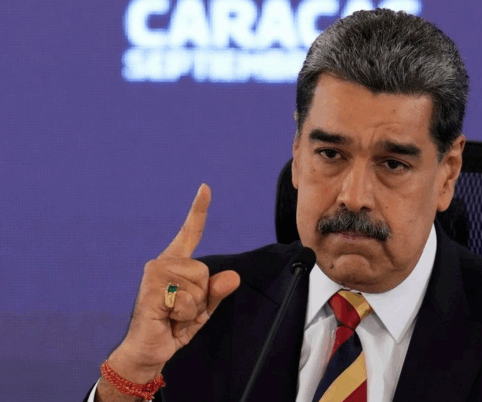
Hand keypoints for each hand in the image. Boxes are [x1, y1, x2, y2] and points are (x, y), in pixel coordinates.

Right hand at [107, 184, 240, 382]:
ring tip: (173, 315)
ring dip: (192, 308)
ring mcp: (154, 273)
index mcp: (175, 263)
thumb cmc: (173, 326)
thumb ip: (216, 293)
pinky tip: (166, 319)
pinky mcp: (151, 288)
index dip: (198, 210)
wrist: (149, 351)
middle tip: (180, 311)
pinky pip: (186, 300)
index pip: (190, 233)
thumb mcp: (202, 310)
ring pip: (198, 286)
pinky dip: (183, 316)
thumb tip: (233, 277)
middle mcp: (162, 263)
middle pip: (205, 271)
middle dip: (201, 298)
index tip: (206, 188)